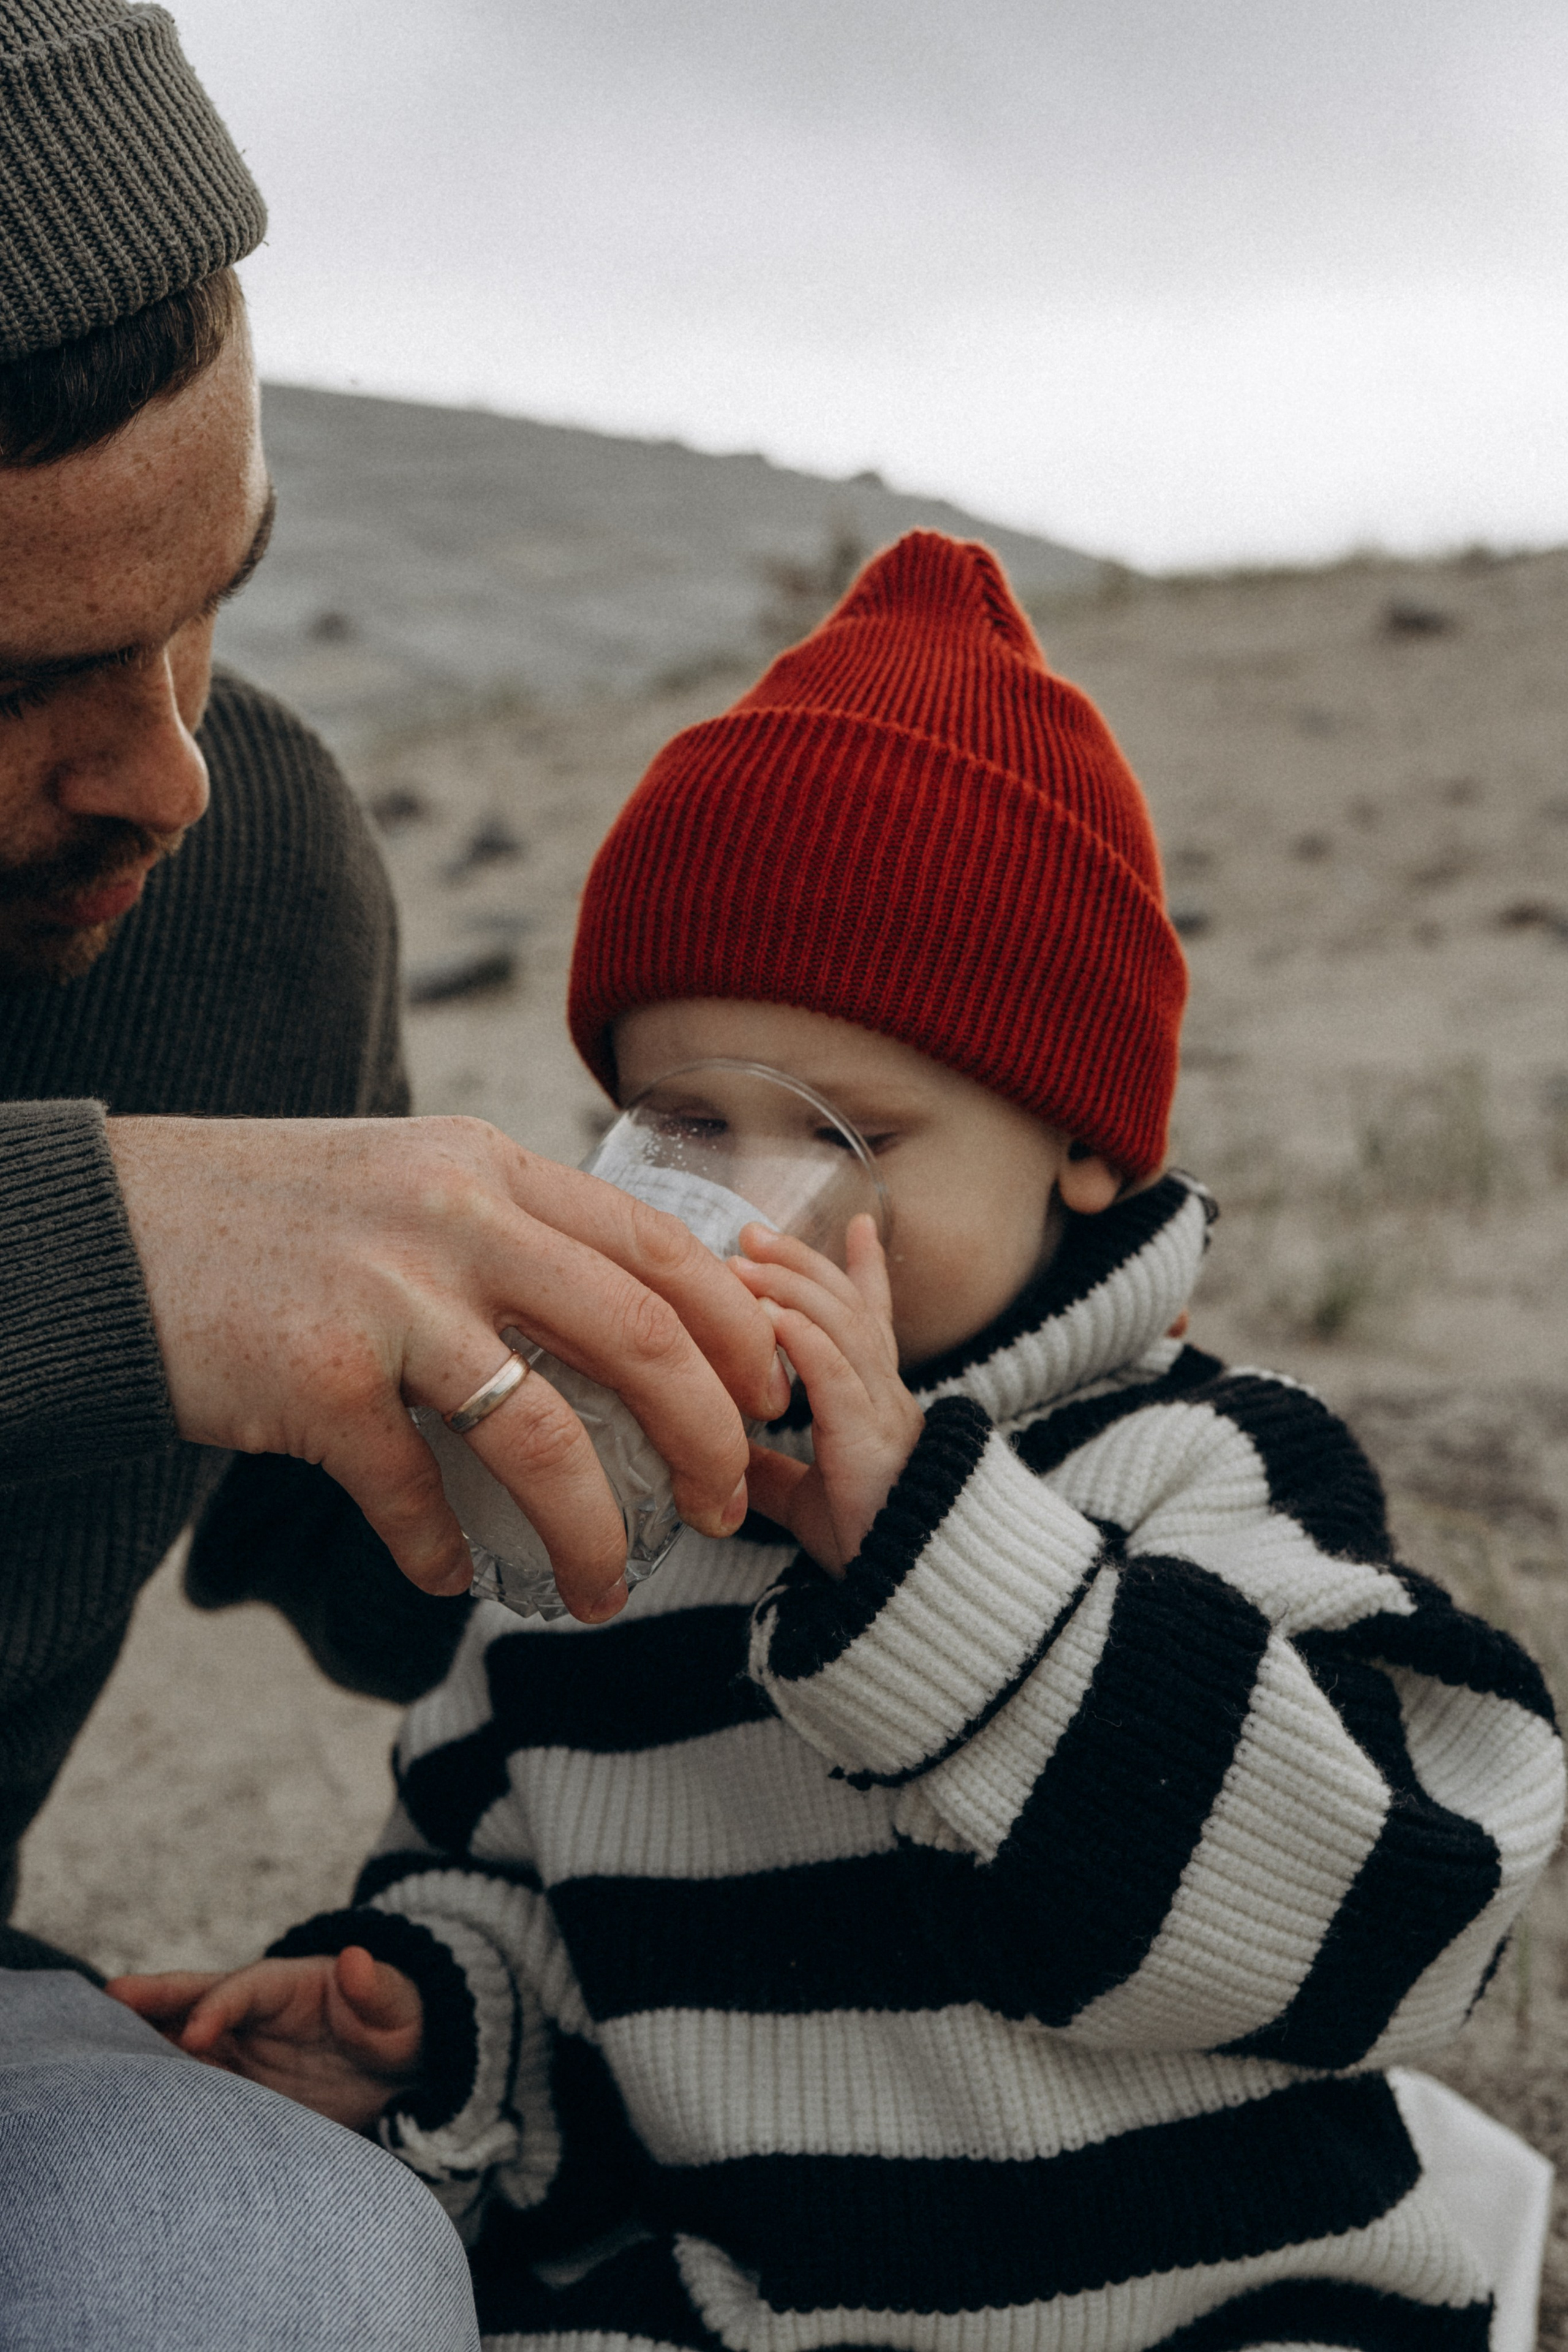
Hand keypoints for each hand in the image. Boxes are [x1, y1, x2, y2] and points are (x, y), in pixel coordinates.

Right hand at [106, 1949, 423, 2131]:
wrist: (401, 2071)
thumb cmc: (397, 2024)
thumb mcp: (397, 2004)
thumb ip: (375, 1988)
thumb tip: (356, 1959)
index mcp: (284, 1984)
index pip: (241, 1988)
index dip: (216, 2007)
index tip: (195, 2034)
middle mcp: (249, 2016)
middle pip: (191, 2005)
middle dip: (150, 2004)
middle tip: (102, 2004)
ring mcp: (237, 2054)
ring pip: (180, 2050)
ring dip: (145, 2055)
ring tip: (97, 2065)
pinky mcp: (237, 2095)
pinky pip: (195, 2096)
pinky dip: (164, 2102)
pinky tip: (133, 2118)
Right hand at [108, 1115, 789, 1620]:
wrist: (108, 1229)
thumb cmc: (269, 1219)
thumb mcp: (408, 1181)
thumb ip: (505, 1228)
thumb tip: (613, 1314)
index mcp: (491, 1167)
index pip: (660, 1242)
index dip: (736, 1328)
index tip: (768, 1396)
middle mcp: (458, 1218)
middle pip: (643, 1335)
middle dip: (711, 1438)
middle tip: (727, 1506)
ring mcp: (390, 1297)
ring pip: (546, 1436)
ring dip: (594, 1531)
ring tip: (608, 1589)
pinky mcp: (320, 1378)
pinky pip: (416, 1494)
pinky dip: (441, 1552)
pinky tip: (445, 1578)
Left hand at [733, 1215, 924, 1574]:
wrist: (917, 1595)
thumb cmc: (874, 1549)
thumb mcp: (810, 1501)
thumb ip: (772, 1473)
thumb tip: (721, 1453)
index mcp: (876, 1404)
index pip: (872, 1321)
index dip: (866, 1271)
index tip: (858, 1223)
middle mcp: (885, 1395)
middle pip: (847, 1306)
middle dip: (803, 1261)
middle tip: (753, 1232)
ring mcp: (882, 1412)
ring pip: (840, 1326)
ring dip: (789, 1287)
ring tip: (742, 1260)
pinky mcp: (869, 1439)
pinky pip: (837, 1375)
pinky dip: (802, 1338)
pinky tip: (767, 1314)